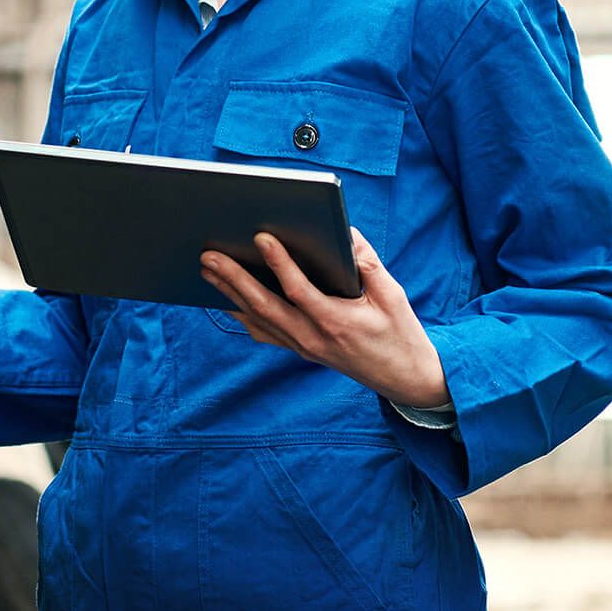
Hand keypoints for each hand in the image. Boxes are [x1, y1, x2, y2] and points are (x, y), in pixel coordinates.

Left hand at [200, 229, 447, 408]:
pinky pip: (265, 332)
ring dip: (230, 293)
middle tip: (208, 255)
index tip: (261, 237)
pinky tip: (227, 298)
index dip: (279, 263)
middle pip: (264, 306)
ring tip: (207, 269)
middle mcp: (314, 338)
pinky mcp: (302, 350)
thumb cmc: (400, 333)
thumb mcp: (393, 295)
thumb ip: (367, 263)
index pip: (299, 290)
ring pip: (259, 319)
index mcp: (337, 322)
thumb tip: (345, 231)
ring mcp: (304, 347)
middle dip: (233, 279)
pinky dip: (243, 314)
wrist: (404, 378)